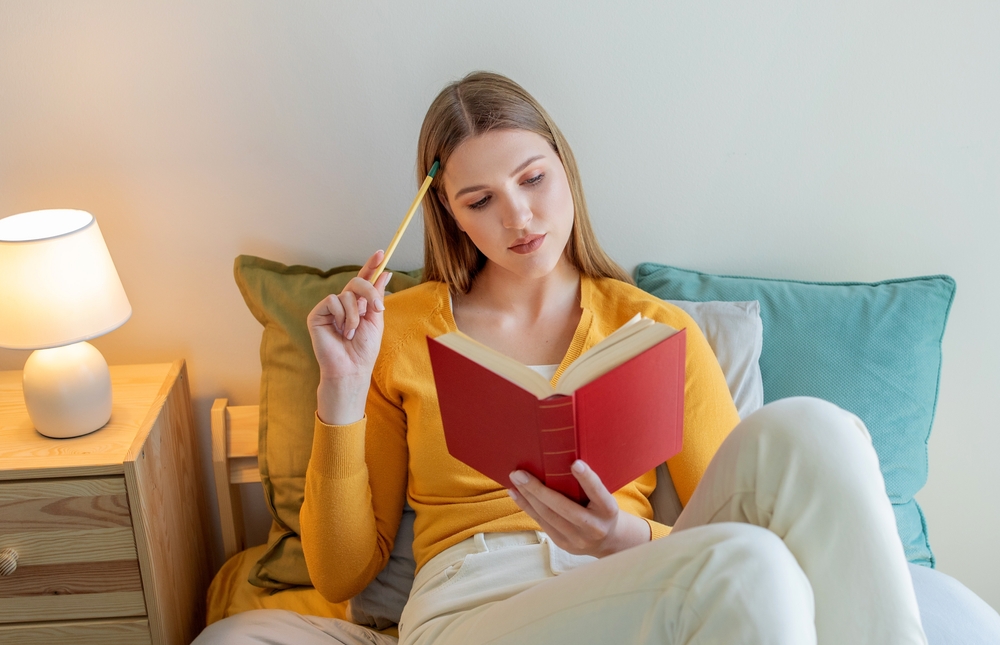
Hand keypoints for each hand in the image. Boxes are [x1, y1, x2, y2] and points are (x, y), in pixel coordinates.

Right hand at [307, 250, 391, 423]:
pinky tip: (341, 331)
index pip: (364, 280)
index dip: (371, 266)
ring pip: (346, 294)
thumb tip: (384, 273)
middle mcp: (343, 304)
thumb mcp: (375, 320)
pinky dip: (342, 316)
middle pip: (357, 282)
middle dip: (369, 292)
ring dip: (355, 315)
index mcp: (358, 305)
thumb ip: (376, 297)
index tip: (382, 252)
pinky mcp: (317, 314)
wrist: (351, 367)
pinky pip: (333, 301)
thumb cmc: (363, 349)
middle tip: (376, 310)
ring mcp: (329, 308)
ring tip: (351, 333)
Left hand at [507, 460, 651, 557]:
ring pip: (548, 516)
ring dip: (528, 497)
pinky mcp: (564, 544)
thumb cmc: (601, 508)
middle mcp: (594, 527)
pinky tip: (516, 493)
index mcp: (608, 510)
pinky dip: (527, 507)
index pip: (597, 492)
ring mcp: (578, 539)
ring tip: (515, 480)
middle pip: (563, 507)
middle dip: (538, 489)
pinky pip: (542, 523)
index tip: (575, 463)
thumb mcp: (603, 497)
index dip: (587, 479)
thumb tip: (558, 460)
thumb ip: (588, 485)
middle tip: (520, 473)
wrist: (609, 540)